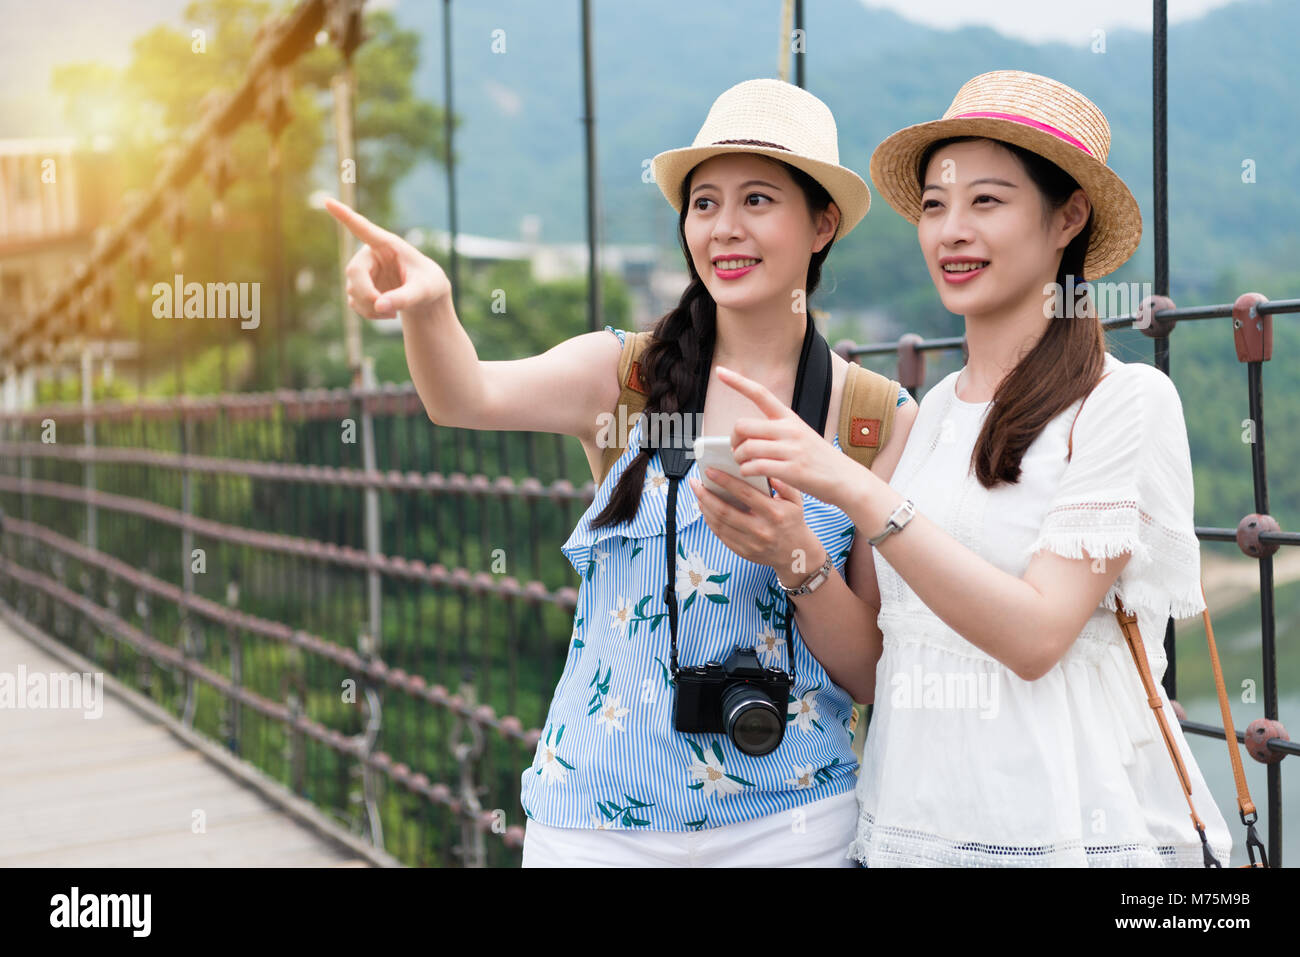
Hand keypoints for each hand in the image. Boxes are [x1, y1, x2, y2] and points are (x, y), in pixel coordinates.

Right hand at [324, 198, 450, 318]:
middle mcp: (371, 254)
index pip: (363, 228)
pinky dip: (370, 313)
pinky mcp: (361, 288)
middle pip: (354, 271)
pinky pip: (355, 303)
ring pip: (353, 290)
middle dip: (366, 293)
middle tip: (384, 309)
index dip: (345, 215)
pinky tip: (387, 314)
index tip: (328, 200)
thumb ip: (404, 298)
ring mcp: (364, 272)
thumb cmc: (429, 285)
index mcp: (388, 244)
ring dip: (370, 306)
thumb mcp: (423, 291)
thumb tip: (379, 306)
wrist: (426, 297)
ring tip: (393, 313)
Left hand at [689, 468, 820, 578]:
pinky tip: (705, 509)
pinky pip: (721, 535)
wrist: (796, 554)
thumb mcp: (796, 500)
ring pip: (719, 524)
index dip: (725, 481)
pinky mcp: (743, 552)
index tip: (711, 471)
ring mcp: (750, 543)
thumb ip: (784, 484)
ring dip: (704, 507)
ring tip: (698, 494)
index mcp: (774, 514)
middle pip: (725, 511)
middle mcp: (761, 530)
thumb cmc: (793, 522)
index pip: (745, 494)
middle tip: (696, 483)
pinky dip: (710, 521)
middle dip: (706, 495)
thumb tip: (766, 470)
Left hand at [714, 364, 880, 508]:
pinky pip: (756, 467)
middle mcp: (790, 430)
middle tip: (736, 450)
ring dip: (738, 459)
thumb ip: (778, 431)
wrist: (846, 480)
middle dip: (733, 440)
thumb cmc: (819, 460)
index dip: (738, 382)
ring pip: (746, 448)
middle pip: (743, 426)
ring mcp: (791, 449)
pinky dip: (746, 472)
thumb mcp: (802, 436)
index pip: (761, 393)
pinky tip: (750, 474)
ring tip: (743, 465)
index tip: (720, 371)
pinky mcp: (792, 470)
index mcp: (790, 418)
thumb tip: (748, 434)